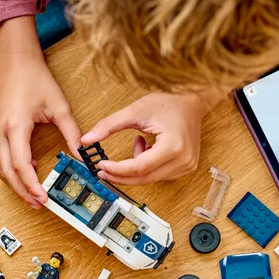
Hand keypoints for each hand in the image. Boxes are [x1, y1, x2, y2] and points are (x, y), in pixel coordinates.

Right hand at [0, 16, 81, 207]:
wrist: (15, 60)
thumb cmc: (35, 78)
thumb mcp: (59, 106)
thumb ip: (72, 132)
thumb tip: (83, 154)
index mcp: (16, 127)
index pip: (22, 166)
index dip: (32, 185)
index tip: (44, 198)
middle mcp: (1, 132)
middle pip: (7, 173)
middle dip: (22, 192)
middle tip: (39, 204)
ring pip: (0, 167)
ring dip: (14, 183)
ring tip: (33, 194)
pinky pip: (1, 157)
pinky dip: (12, 170)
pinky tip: (30, 170)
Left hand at [80, 91, 222, 184]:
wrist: (192, 100)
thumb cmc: (168, 102)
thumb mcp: (134, 111)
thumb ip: (108, 126)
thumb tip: (86, 140)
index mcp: (173, 146)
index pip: (139, 167)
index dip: (117, 169)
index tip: (101, 166)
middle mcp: (183, 160)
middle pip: (144, 178)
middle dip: (121, 175)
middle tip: (104, 170)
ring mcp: (187, 166)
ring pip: (151, 178)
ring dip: (136, 167)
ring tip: (139, 142)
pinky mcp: (186, 167)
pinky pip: (159, 174)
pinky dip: (147, 166)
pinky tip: (149, 147)